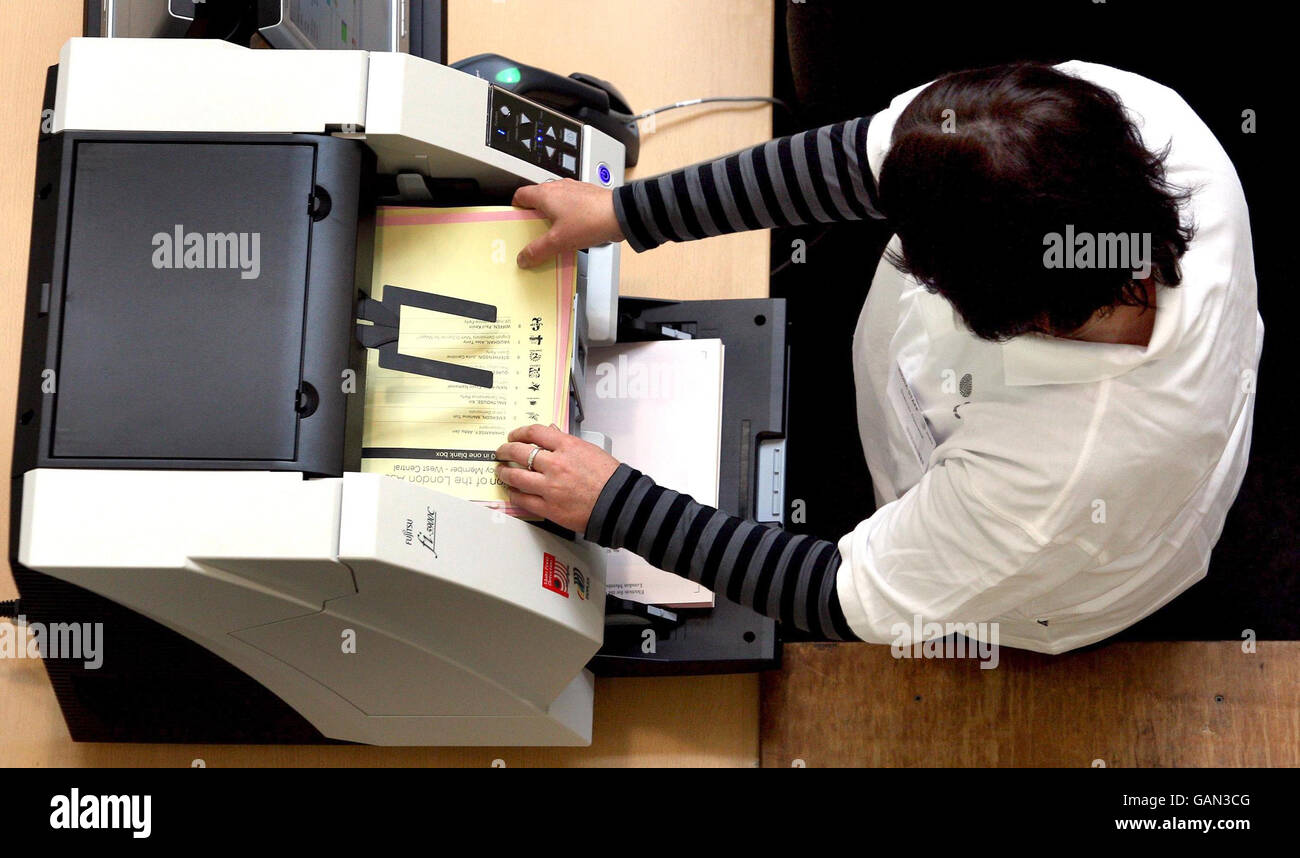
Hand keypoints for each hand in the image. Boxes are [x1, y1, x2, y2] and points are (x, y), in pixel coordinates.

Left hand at [495, 423, 620, 532]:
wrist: (618, 504)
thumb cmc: (610, 479)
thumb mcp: (591, 450)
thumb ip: (567, 442)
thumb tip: (552, 434)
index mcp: (568, 447)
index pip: (534, 432)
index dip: (519, 432)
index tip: (514, 435)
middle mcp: (556, 464)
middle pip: (519, 451)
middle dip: (505, 450)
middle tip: (501, 451)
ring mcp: (550, 486)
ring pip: (515, 475)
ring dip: (504, 472)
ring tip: (501, 471)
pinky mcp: (548, 507)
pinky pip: (522, 499)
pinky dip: (513, 493)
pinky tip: (512, 490)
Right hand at [512, 179, 624, 267]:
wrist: (620, 215)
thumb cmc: (590, 219)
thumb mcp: (558, 240)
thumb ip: (538, 250)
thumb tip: (524, 257)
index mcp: (546, 193)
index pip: (521, 194)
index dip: (515, 207)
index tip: (515, 219)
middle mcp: (558, 187)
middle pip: (538, 199)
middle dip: (534, 215)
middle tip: (534, 232)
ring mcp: (574, 190)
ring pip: (555, 202)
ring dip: (552, 216)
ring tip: (554, 234)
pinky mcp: (587, 197)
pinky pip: (570, 206)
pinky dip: (567, 217)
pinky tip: (572, 232)